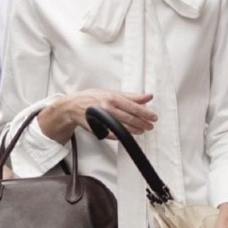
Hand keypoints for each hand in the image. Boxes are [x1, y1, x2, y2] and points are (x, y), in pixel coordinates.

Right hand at [39, 90, 156, 141]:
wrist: (73, 106)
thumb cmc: (93, 98)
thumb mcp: (111, 93)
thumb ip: (130, 96)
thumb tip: (148, 96)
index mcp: (112, 98)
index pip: (133, 106)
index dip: (145, 113)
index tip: (153, 116)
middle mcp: (107, 108)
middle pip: (130, 118)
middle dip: (142, 123)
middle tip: (150, 126)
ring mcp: (102, 120)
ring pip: (123, 128)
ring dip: (135, 130)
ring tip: (142, 130)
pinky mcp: (98, 129)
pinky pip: (113, 134)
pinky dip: (122, 135)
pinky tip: (128, 135)